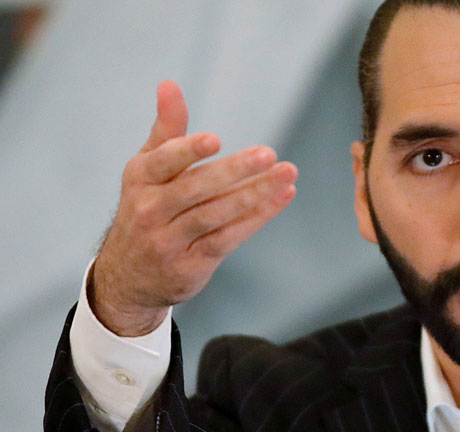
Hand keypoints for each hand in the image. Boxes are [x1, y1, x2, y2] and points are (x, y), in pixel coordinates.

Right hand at [90, 81, 297, 335]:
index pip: (162, 162)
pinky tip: (282, 198)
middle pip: (196, 189)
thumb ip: (166, 129)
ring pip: (217, 214)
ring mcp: (169, 240)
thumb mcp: (148, 169)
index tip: (215, 140)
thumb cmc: (147, 208)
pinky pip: (228, 238)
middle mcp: (150, 210)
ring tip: (287, 174)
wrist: (128, 276)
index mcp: (140, 180)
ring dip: (255, 194)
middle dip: (234, 171)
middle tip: (268, 154)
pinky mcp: (191, 264)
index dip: (187, 151)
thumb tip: (169, 83)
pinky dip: (258, 217)